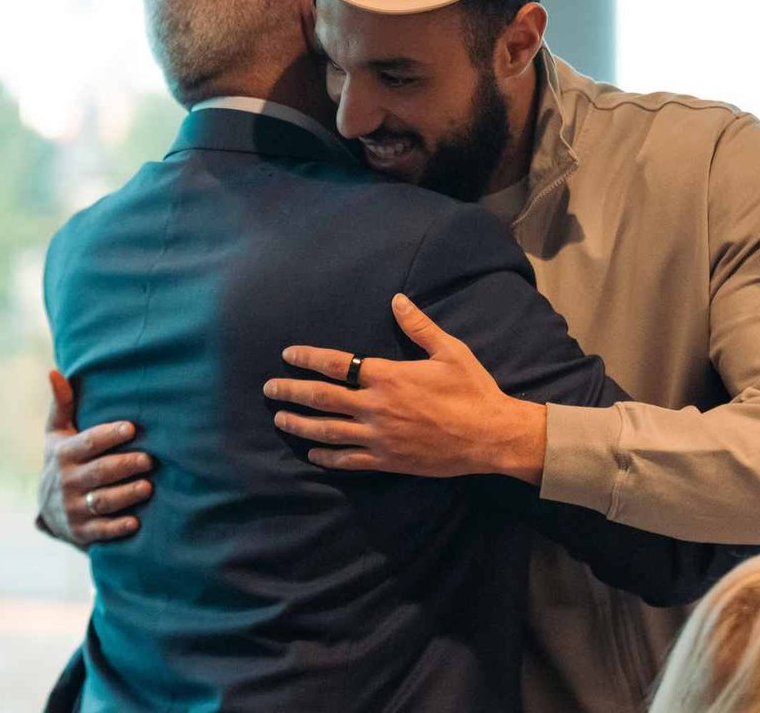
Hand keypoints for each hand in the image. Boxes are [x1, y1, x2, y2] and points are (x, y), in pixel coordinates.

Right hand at [37, 370, 154, 544]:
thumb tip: (55, 371)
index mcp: (64, 454)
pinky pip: (101, 531)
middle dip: (125, 465)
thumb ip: (61, 404)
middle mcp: (67, 481)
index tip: (131, 428)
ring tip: (148, 487)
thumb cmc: (62, 459)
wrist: (47, 508)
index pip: (88, 443)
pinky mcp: (81, 531)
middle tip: (149, 459)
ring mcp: (73, 508)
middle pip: (99, 472)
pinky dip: (118, 528)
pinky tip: (136, 522)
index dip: (109, 435)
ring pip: (102, 501)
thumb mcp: (57, 434)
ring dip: (126, 495)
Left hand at [264, 294, 547, 482]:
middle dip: (291, 391)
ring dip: (300, 425)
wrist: (491, 436)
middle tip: (268, 388)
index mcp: (388, 376)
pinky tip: (313, 454)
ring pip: (328, 431)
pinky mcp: (388, 460)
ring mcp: (379, 437)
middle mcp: (376, 407)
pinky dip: (327, 457)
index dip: (308, 358)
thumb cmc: (472, 390)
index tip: (288, 355)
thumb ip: (418, 326)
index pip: (337, 364)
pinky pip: (349, 460)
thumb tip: (397, 300)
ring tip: (280, 419)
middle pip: (322, 398)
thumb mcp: (449, 351)